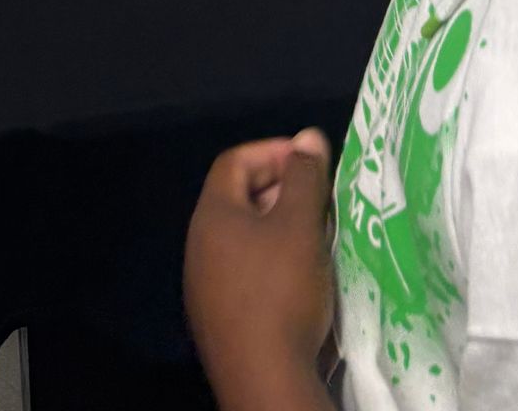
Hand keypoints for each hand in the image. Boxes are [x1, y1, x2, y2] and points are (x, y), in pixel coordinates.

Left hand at [185, 131, 335, 410]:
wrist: (264, 381)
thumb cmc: (281, 291)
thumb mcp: (300, 226)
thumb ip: (305, 177)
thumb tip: (308, 137)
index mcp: (211, 216)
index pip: (234, 161)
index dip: (273, 151)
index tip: (310, 160)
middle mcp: (198, 247)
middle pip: (238, 199)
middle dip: (280, 190)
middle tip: (319, 198)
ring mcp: (204, 288)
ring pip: (243, 240)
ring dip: (278, 229)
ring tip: (315, 236)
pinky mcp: (218, 321)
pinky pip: (243, 274)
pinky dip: (271, 263)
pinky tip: (299, 280)